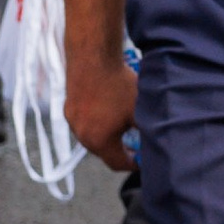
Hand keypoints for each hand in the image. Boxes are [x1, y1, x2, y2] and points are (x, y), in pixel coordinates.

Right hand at [65, 51, 137, 173]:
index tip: (142, 160)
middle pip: (104, 152)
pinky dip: (96, 122)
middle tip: (135, 144)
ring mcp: (72, 122)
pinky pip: (84, 122)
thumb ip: (146, 131)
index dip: (132, 164)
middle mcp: (82, 136)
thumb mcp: (139, 111)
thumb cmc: (119, 87)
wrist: (93, 59)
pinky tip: (107, 110)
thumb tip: (154, 142)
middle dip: (120, 150)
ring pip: (93, 136)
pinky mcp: (68, 108)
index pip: (117, 163)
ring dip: (107, 135)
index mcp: (100, 142)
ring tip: (122, 125)